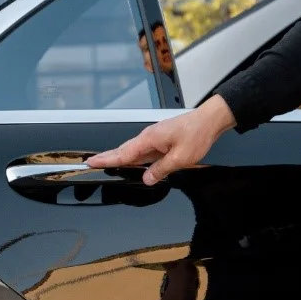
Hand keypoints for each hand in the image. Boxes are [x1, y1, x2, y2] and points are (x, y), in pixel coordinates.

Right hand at [86, 95, 236, 185]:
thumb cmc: (197, 134)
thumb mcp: (180, 158)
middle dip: (107, 157)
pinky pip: (142, 150)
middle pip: (124, 150)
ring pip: (132, 150)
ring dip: (119, 157)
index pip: (123, 153)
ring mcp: (154, 137)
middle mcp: (149, 136)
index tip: (91, 161)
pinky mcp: (160, 139)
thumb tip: (147, 178)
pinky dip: (133, 156)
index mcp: (150, 139)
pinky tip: (132, 162)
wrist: (209, 120)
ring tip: (106, 163)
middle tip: (91, 162)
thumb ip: (161, 169)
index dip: (106, 159)